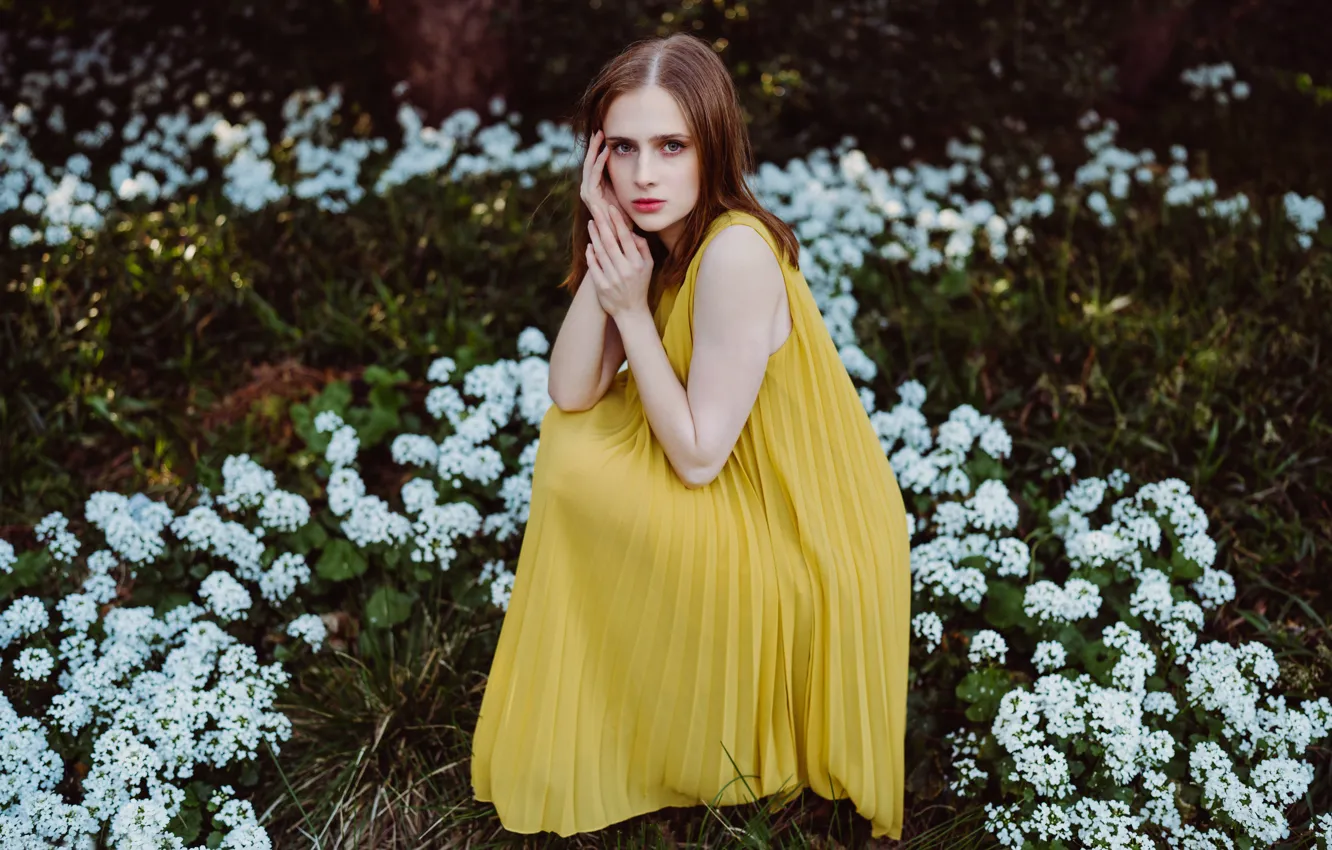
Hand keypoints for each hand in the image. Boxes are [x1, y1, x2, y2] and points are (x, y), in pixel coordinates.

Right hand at [579, 129, 630, 221]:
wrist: (621, 235)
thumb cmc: (625, 217)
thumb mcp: (625, 194)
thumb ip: (624, 181)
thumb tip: (637, 169)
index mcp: (596, 187)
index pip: (595, 163)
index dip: (599, 148)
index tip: (606, 135)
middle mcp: (589, 188)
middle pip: (589, 161)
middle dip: (594, 145)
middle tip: (600, 129)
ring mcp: (587, 192)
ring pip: (589, 165)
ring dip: (595, 149)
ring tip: (601, 135)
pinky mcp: (590, 196)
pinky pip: (594, 174)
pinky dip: (600, 162)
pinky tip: (606, 150)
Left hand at [586, 204, 652, 318]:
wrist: (631, 312)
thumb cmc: (640, 285)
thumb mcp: (649, 266)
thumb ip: (642, 248)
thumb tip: (631, 233)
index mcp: (637, 263)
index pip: (625, 237)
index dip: (617, 221)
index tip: (610, 208)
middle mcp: (625, 270)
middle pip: (610, 242)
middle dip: (602, 223)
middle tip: (595, 208)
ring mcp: (612, 279)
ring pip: (600, 252)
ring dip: (594, 236)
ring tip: (591, 223)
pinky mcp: (601, 287)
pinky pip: (594, 266)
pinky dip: (590, 255)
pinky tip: (589, 244)